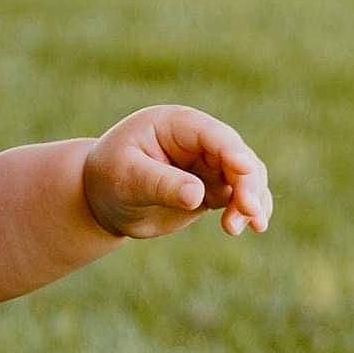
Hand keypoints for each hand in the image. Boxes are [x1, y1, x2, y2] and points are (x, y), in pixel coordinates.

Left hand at [83, 105, 272, 240]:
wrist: (101, 200)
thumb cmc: (108, 179)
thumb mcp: (127, 178)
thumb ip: (161, 184)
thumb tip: (197, 196)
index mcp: (176, 124)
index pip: (212, 134)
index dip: (232, 151)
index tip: (243, 171)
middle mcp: (198, 140)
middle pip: (237, 156)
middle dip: (247, 183)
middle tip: (249, 212)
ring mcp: (208, 164)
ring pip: (245, 177)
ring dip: (251, 200)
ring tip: (243, 228)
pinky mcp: (211, 188)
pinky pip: (239, 196)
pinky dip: (248, 210)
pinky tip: (253, 227)